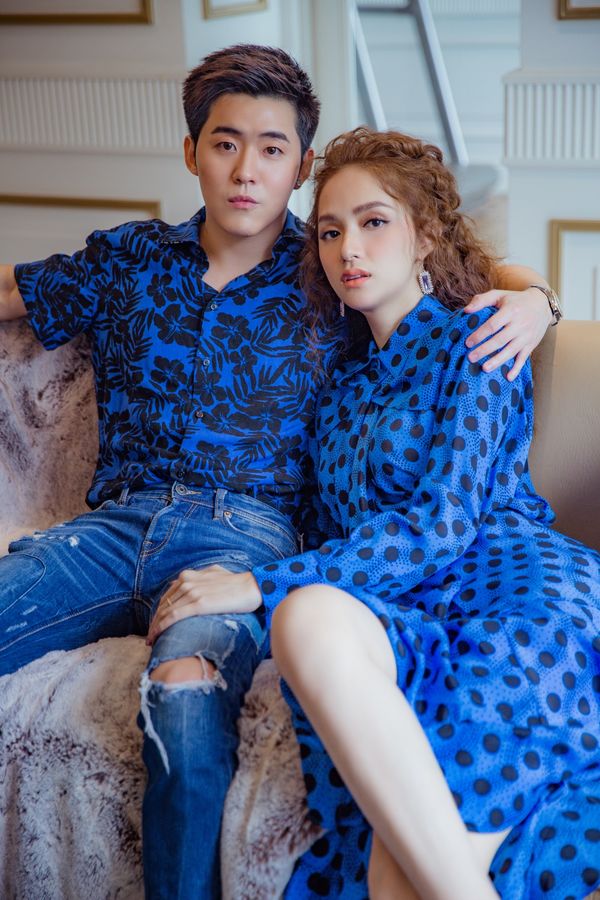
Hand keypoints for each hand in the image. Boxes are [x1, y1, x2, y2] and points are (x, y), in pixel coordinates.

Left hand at [146, 565, 261, 645]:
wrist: (252, 587)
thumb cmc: (236, 583)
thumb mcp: (213, 575)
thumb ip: (200, 580)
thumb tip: (192, 586)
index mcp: (189, 575)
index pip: (167, 596)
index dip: (159, 611)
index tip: (155, 624)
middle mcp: (187, 581)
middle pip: (163, 604)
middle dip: (154, 621)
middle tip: (150, 636)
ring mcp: (192, 592)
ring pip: (165, 611)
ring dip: (155, 627)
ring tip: (152, 640)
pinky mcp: (198, 604)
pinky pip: (174, 616)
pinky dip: (162, 627)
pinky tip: (158, 636)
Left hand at [463, 287, 551, 380]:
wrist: (542, 304)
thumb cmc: (515, 300)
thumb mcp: (500, 295)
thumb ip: (482, 300)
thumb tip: (466, 311)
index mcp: (510, 311)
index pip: (493, 325)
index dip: (480, 334)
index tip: (468, 343)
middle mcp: (520, 324)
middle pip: (500, 340)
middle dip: (485, 350)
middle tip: (471, 358)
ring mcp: (526, 336)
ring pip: (511, 350)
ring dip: (498, 361)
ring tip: (484, 368)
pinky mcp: (531, 344)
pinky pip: (524, 358)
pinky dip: (517, 368)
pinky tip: (509, 377)